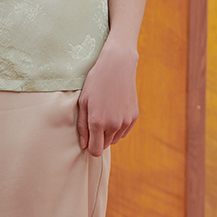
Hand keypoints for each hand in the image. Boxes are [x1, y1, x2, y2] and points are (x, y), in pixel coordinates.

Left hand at [76, 38, 139, 156]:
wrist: (117, 66)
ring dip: (109, 132)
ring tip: (105, 113)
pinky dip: (118, 127)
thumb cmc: (96, 82)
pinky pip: (124, 131)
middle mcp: (113, 125)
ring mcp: (125, 122)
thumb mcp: (83, 102)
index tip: (88, 137)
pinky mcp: (133, 117)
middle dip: (99, 138)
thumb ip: (82, 126)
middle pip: (105, 145)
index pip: (95, 150)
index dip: (90, 146)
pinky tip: (114, 110)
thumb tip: (84, 145)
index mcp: (97, 122)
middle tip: (96, 119)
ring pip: (115, 139)